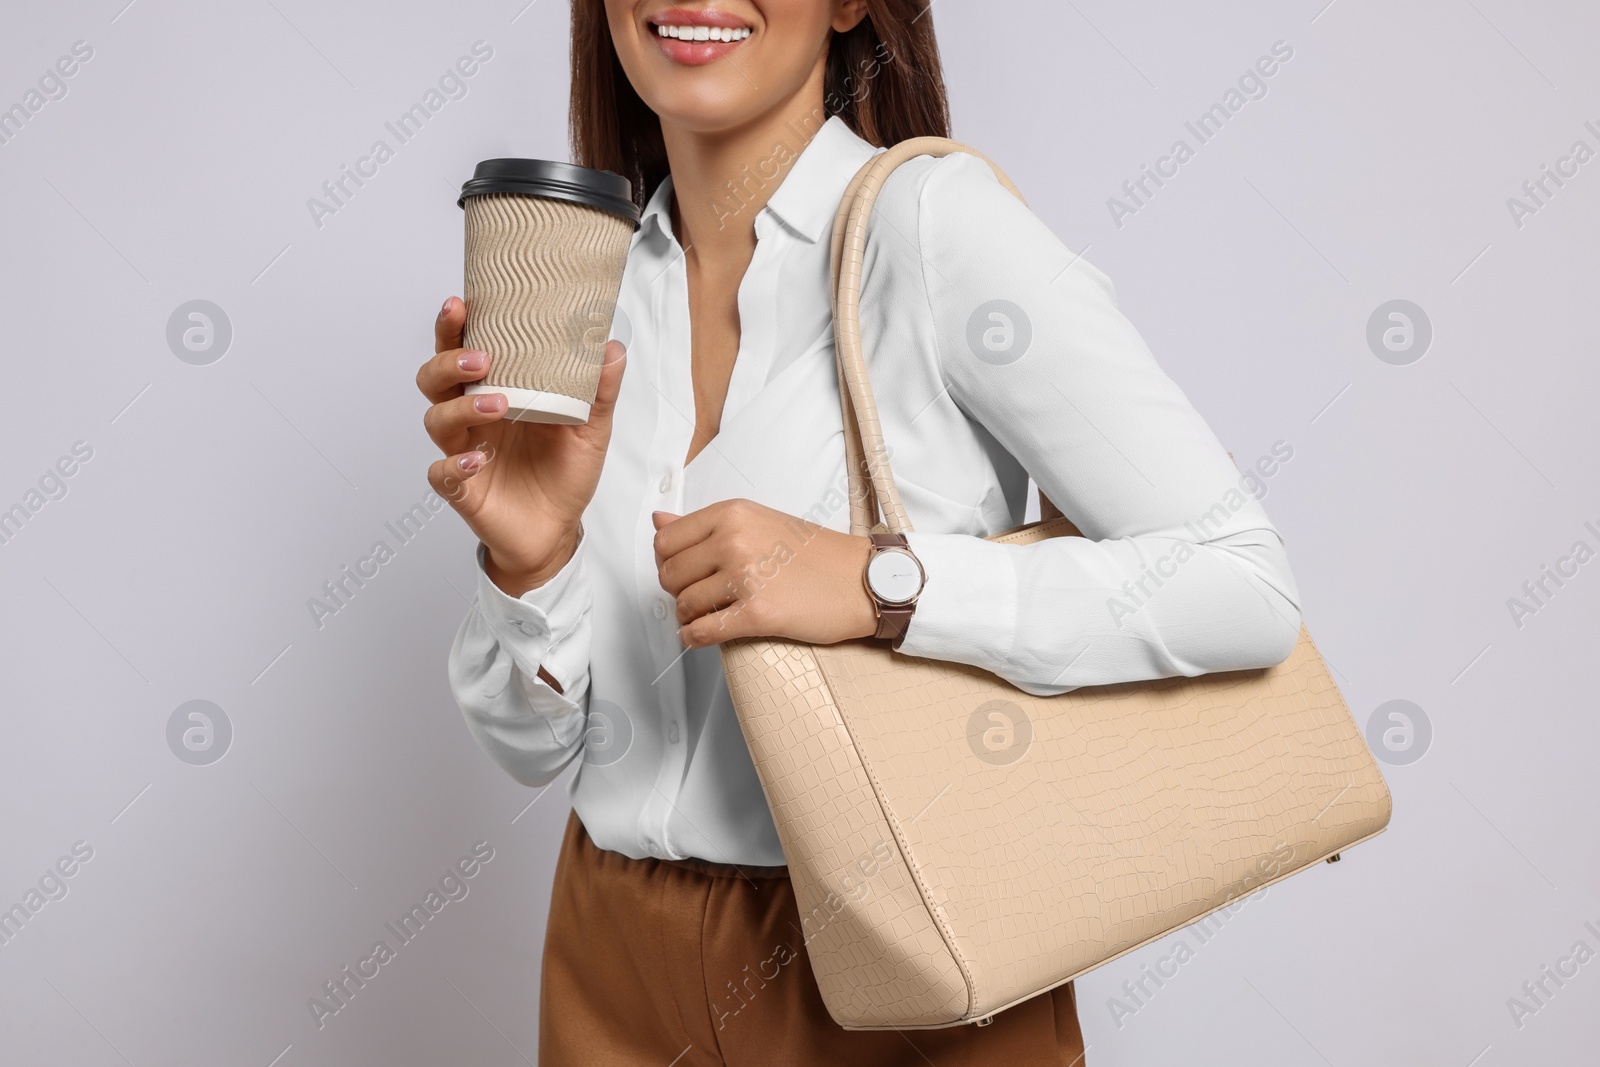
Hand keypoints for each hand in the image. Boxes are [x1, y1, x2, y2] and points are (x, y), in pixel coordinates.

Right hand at [417, 296, 625, 596]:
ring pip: (437, 420)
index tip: (461, 303)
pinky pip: (442, 473)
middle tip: (481, 359)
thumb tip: (612, 347)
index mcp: (496, 392)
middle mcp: (472, 418)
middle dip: (449, 361)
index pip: (464, 351)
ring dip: (462, 407)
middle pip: (435, 379)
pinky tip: (478, 460)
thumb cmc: (564, 475)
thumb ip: (600, 391)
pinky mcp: (462, 489)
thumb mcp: (591, 430)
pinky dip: (455, 465)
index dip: (454, 327)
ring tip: (498, 405)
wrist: (557, 531)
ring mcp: (463, 451)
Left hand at [652, 499, 879, 647]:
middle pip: (670, 574)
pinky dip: (694, 638)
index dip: (667, 561)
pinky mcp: (757, 614)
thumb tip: (658, 519)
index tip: (682, 571)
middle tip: (697, 595)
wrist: (861, 580)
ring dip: (690, 616)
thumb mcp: (757, 521)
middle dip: (677, 590)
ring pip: (684, 604)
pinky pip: (703, 632)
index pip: (666, 539)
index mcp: (732, 514)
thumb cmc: (815, 554)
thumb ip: (705, 524)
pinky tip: (700, 636)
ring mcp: (745, 578)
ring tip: (708, 614)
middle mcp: (734, 541)